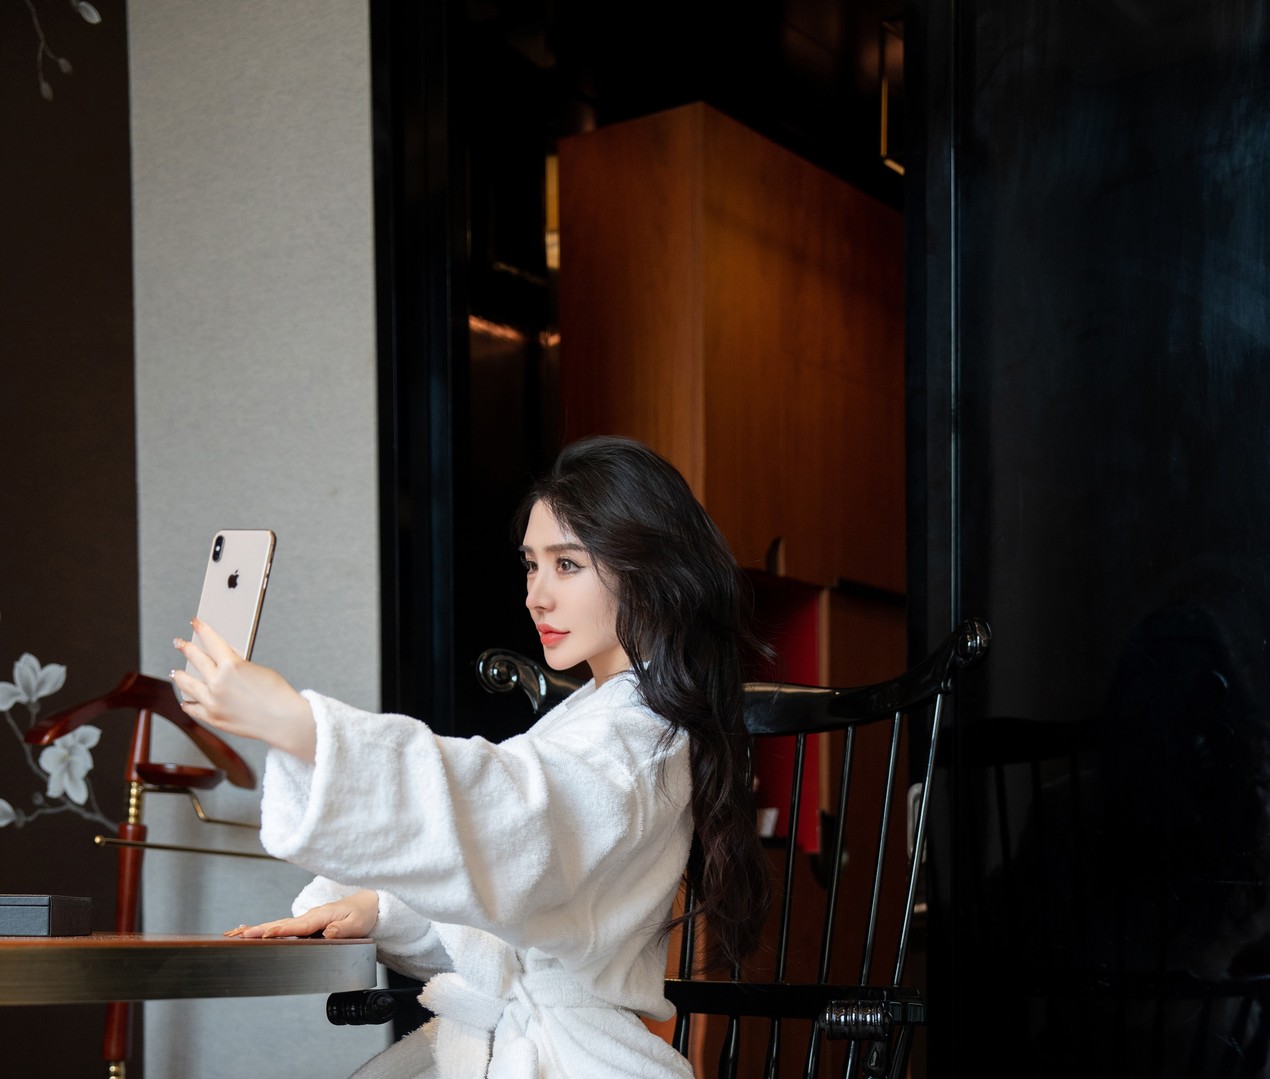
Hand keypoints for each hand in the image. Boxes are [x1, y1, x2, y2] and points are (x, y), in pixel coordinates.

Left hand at [172, 617, 315, 761]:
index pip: (211, 641)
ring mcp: (212, 701)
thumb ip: (236, 666)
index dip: (201, 629)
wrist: (284, 720)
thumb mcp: (258, 670)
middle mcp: (217, 682)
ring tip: (176, 673)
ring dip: (180, 676)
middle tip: (179, 643)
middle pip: (196, 659)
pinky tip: (185, 700)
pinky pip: (193, 708)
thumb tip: (222, 665)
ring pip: (187, 684)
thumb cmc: (277, 694)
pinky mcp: (212, 718)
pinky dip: (188, 703)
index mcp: (231, 666)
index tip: (194, 622)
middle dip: (186, 648)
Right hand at [224, 891, 378, 939]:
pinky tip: (253, 933)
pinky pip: (284, 927)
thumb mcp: (357, 923)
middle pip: (280, 923)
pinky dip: (266, 929)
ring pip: (278, 924)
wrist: (369, 904)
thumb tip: (327, 933)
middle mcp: (310, 916)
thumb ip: (342, 929)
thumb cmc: (362, 913)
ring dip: (257, 929)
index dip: (280, 930)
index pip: (297, 925)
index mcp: (320, 916)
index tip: (263, 933)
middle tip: (237, 934)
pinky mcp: (306, 924)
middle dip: (257, 929)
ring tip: (235, 934)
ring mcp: (307, 920)